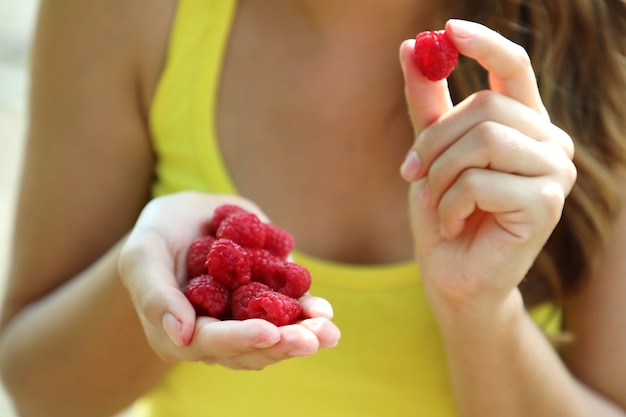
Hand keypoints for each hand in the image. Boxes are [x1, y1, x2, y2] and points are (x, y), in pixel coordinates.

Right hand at [118, 191, 339, 369]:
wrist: (187, 217)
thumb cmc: (157, 234)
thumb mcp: (143, 254)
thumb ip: (154, 293)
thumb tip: (181, 334)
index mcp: (181, 333)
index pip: (211, 343)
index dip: (240, 339)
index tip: (269, 332)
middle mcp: (216, 334)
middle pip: (251, 348)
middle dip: (283, 344)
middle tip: (313, 338)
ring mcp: (244, 318)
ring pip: (275, 336)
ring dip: (303, 334)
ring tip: (328, 330)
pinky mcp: (266, 300)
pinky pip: (289, 312)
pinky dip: (307, 312)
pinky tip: (325, 312)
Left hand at [399, 20, 575, 314]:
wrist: (453, 276)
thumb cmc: (444, 215)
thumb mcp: (430, 154)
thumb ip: (427, 105)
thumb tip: (410, 46)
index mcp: (524, 126)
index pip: (514, 68)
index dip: (483, 43)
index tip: (447, 28)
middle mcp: (550, 142)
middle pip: (486, 107)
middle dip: (434, 142)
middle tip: (410, 173)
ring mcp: (555, 172)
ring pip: (483, 141)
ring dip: (440, 176)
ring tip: (435, 203)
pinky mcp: (547, 203)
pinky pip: (479, 182)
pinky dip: (449, 204)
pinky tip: (454, 224)